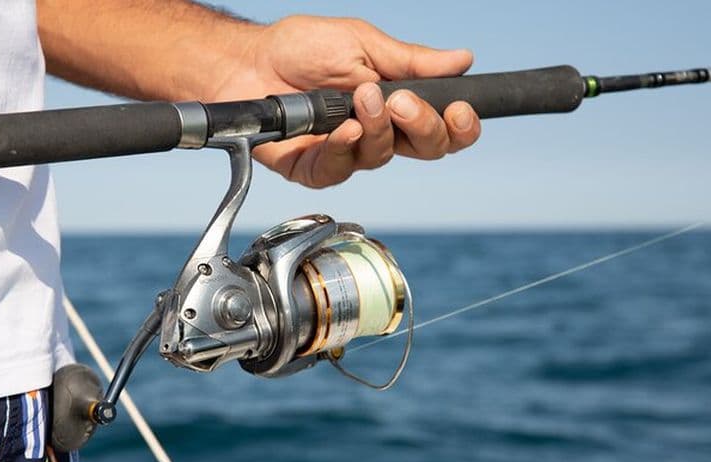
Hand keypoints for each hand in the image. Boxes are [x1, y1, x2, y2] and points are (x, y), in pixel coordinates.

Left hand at [211, 16, 481, 187]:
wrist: (248, 61)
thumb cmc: (301, 49)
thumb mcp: (363, 43)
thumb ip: (410, 61)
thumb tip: (462, 59)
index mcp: (396, 103)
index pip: (442, 125)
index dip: (459, 126)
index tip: (461, 110)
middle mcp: (377, 132)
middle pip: (425, 150)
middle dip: (424, 127)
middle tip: (402, 102)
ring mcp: (347, 153)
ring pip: (383, 158)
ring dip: (378, 129)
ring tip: (361, 99)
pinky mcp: (316, 168)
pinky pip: (342, 169)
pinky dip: (346, 148)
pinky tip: (344, 129)